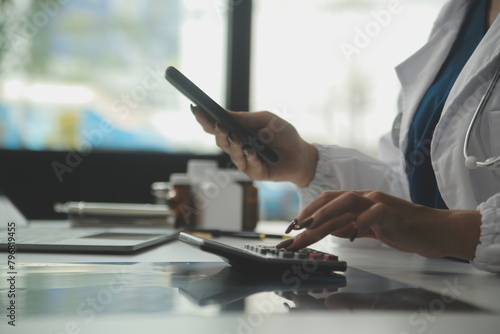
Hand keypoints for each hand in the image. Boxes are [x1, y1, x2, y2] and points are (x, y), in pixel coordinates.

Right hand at [191, 105, 317, 186]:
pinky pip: (248, 164)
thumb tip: (227, 114)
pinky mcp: (254, 173)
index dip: (205, 119)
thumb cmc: (283, 135)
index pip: (217, 126)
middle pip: (220, 140)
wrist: (301, 155)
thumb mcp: (266, 120)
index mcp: (238, 132)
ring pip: (232, 153)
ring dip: (232, 144)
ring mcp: (244, 161)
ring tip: (235, 136)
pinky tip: (251, 150)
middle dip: (217, 132)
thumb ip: (247, 118)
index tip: (196, 109)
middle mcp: (238, 147)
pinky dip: (249, 156)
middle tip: (217, 124)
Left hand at [278, 190, 480, 258]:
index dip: (306, 214)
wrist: (434, 230)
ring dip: (326, 213)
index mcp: (357, 201)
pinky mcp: (392, 213)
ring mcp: (378, 202)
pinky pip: (374, 213)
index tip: (290, 230)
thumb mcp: (367, 228)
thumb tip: (325, 230)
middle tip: (292, 231)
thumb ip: (348, 226)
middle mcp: (364, 198)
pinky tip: (352, 236)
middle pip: (330, 200)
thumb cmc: (401, 229)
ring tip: (310, 227)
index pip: (325, 203)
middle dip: (308, 215)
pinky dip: (361, 223)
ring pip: (347, 200)